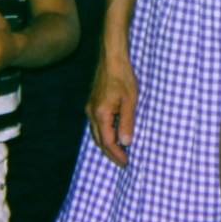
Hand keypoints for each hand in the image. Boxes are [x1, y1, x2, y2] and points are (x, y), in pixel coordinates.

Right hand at [86, 50, 138, 166]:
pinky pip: (96, 125)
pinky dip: (103, 134)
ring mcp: (90, 108)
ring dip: (106, 144)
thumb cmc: (123, 77)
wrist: (112, 58)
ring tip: (119, 152)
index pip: (107, 141)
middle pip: (99, 140)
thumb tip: (126, 142)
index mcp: (101, 114)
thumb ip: (127, 123)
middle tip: (123, 162)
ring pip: (96, 133)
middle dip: (110, 153)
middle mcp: (92, 113)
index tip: (126, 162)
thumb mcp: (130, 101)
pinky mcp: (92, 103)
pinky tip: (112, 135)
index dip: (116, 154)